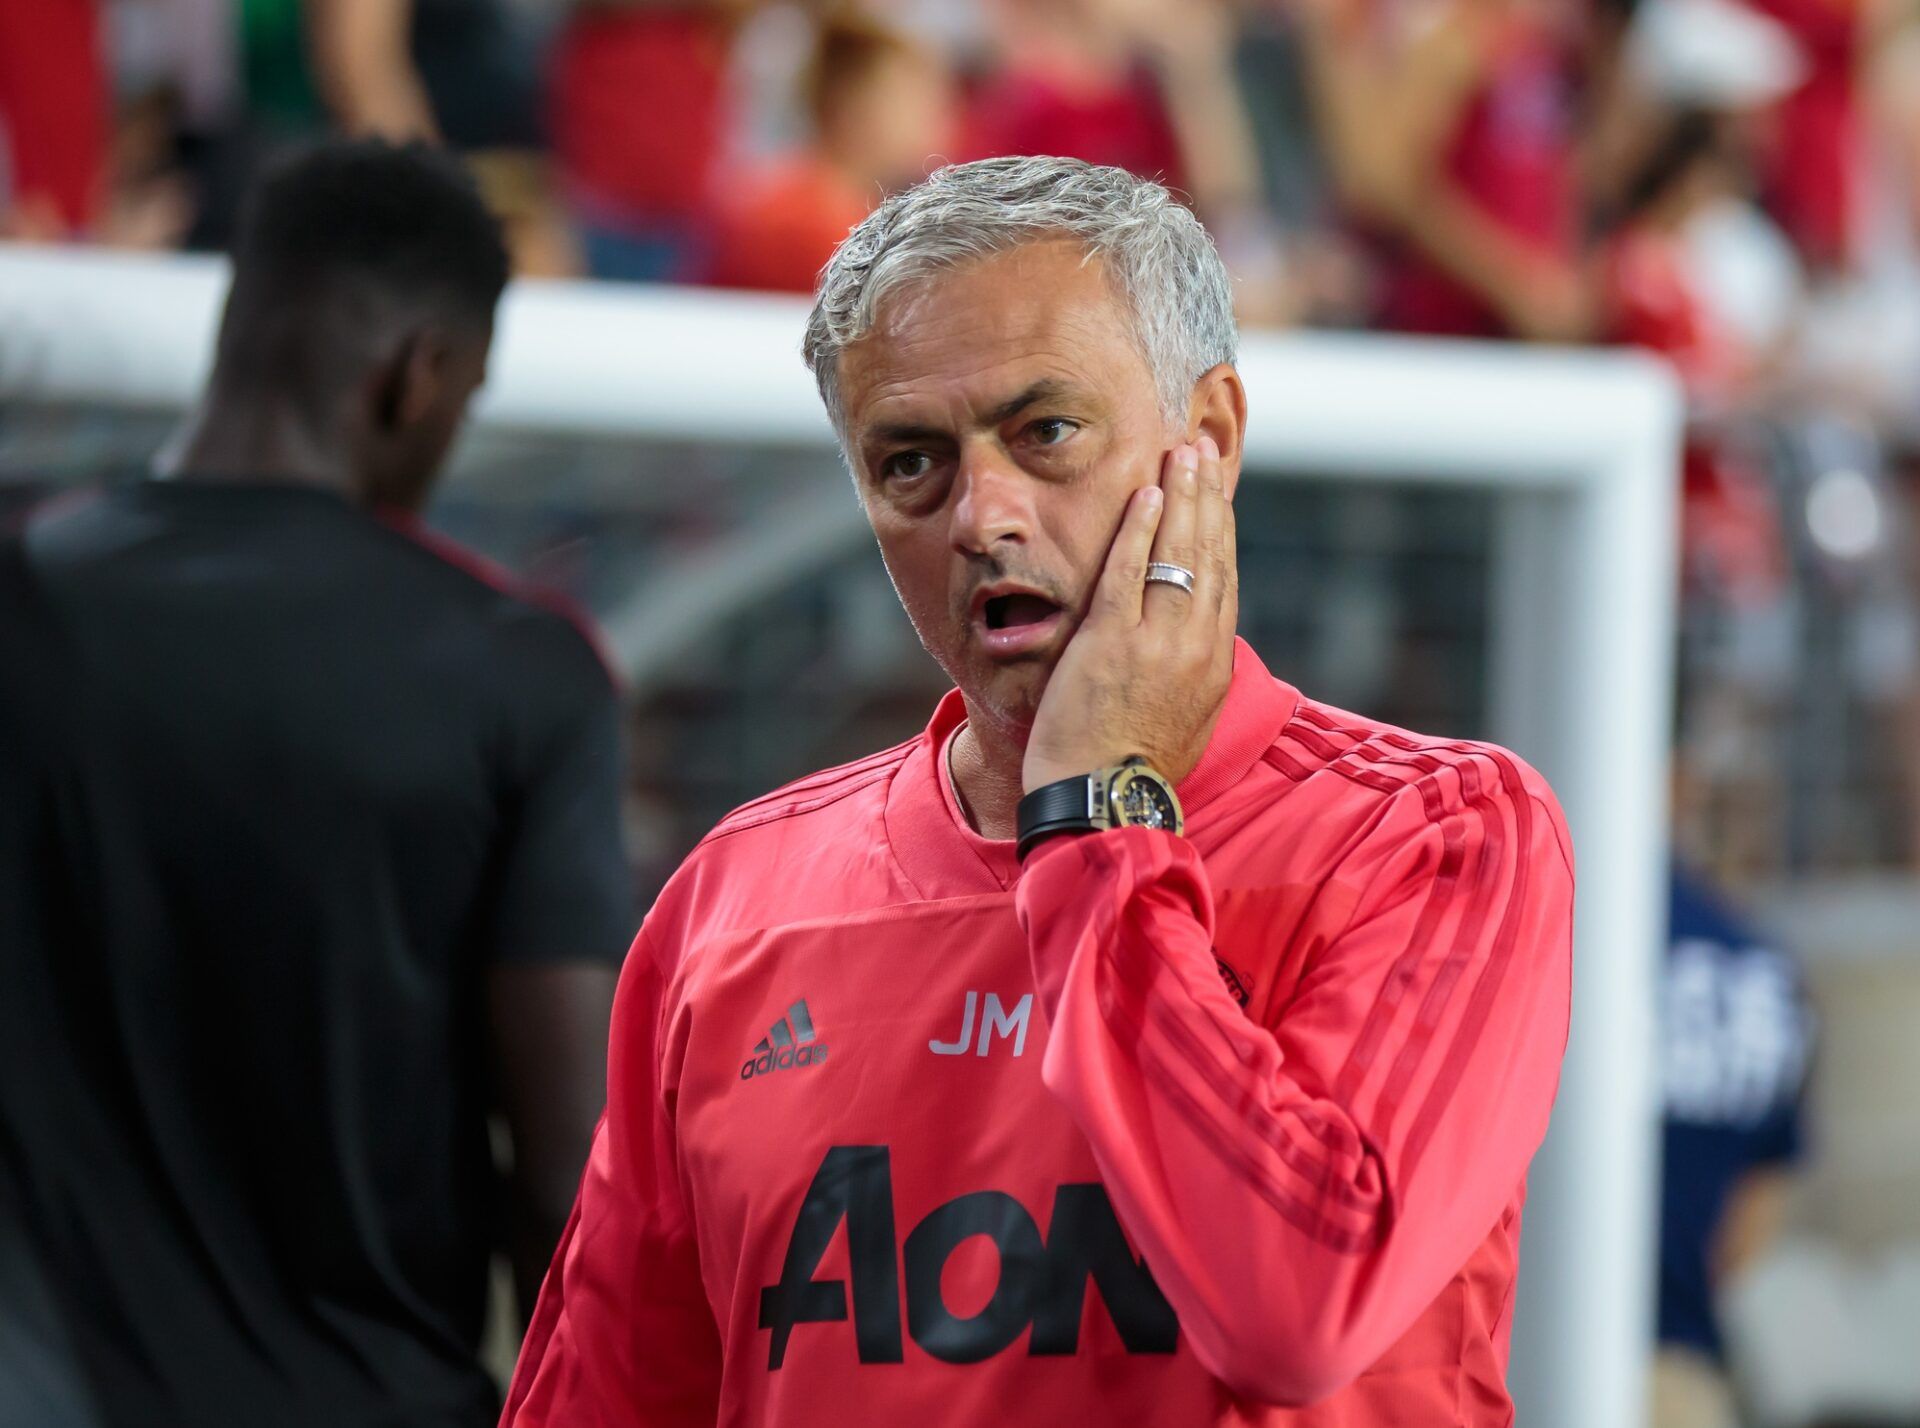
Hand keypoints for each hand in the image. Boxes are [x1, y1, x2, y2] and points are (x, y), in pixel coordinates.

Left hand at [1023, 436, 1239, 792]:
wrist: (1105, 804)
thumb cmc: (1132, 771)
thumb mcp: (1184, 722)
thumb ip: (1190, 676)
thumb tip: (1196, 648)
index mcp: (1214, 664)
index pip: (1223, 580)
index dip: (1220, 530)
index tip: (1217, 494)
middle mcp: (1195, 646)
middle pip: (1208, 554)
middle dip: (1206, 497)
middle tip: (1202, 450)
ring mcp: (1156, 642)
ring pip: (1176, 554)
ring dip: (1179, 497)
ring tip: (1180, 454)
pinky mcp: (1111, 643)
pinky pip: (1128, 573)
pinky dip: (1138, 530)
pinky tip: (1144, 493)